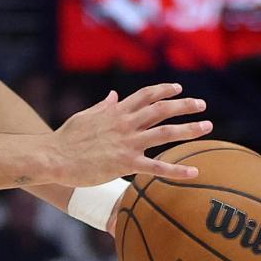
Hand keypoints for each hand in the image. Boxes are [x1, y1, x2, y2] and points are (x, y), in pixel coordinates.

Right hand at [49, 84, 210, 187]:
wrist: (53, 157)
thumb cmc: (65, 138)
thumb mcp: (84, 116)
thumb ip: (103, 106)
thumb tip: (113, 96)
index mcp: (115, 112)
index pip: (146, 95)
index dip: (164, 90)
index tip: (178, 88)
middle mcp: (125, 124)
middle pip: (162, 110)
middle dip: (185, 106)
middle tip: (202, 106)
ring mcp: (127, 143)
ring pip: (165, 133)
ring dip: (189, 129)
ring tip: (207, 128)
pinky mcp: (125, 164)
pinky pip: (156, 167)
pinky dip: (176, 170)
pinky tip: (193, 172)